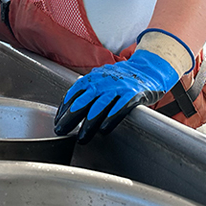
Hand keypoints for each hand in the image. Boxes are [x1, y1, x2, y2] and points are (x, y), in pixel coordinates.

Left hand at [54, 49, 178, 142]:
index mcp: (93, 78)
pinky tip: (104, 129)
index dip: (64, 109)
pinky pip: (120, 107)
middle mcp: (103, 82)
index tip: (57, 121)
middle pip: (83, 101)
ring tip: (82, 136)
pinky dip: (111, 118)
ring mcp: (118, 87)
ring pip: (99, 106)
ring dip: (88, 123)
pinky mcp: (133, 94)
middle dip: (70, 117)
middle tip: (61, 130)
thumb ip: (87, 90)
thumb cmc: (121, 79)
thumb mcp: (100, 79)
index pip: (73, 94)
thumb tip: (69, 106)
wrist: (148, 69)